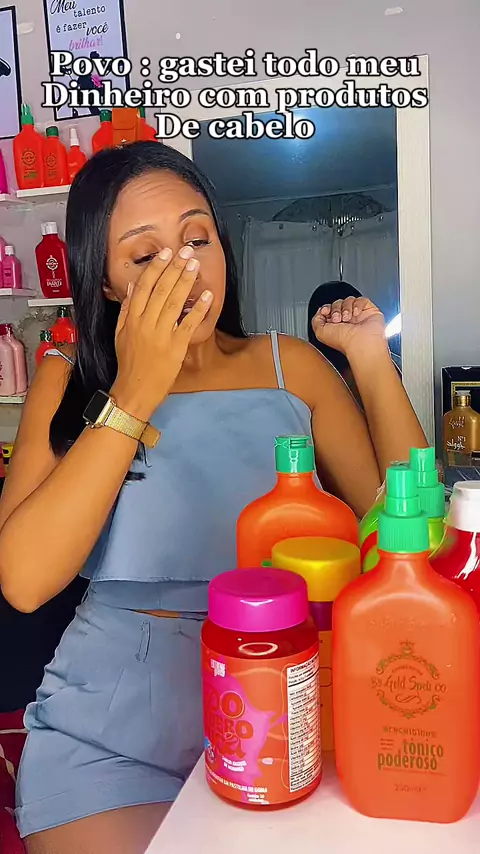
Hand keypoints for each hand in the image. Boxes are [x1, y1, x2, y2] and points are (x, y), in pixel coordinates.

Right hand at [111, 246, 212, 420]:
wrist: (134, 390)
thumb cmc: (129, 363)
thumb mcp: (120, 333)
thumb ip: (126, 309)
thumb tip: (133, 285)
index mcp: (131, 319)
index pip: (144, 287)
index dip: (156, 268)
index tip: (165, 253)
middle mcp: (145, 324)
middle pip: (160, 290)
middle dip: (174, 268)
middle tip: (185, 251)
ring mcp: (161, 335)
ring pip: (174, 302)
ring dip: (185, 281)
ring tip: (195, 264)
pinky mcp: (175, 347)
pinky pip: (188, 324)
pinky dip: (198, 309)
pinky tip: (207, 295)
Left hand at [311, 296, 385, 357]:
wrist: (360, 342)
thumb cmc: (343, 341)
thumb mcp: (320, 332)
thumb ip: (316, 320)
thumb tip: (320, 312)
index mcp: (335, 326)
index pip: (329, 310)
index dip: (326, 308)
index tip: (326, 312)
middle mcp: (346, 321)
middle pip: (337, 303)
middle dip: (335, 309)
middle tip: (338, 320)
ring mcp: (358, 316)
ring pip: (348, 300)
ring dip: (346, 308)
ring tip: (347, 318)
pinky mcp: (369, 311)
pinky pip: (361, 300)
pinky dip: (357, 305)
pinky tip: (356, 314)